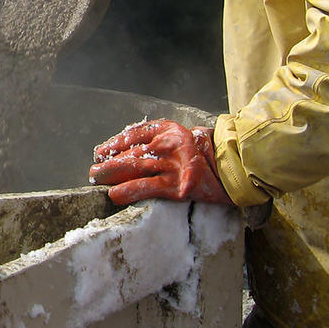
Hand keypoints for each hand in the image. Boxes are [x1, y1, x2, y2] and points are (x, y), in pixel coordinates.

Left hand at [90, 119, 231, 205]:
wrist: (234, 171)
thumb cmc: (206, 158)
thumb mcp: (182, 143)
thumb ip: (161, 144)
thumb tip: (128, 153)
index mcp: (170, 131)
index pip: (135, 134)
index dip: (116, 143)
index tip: (102, 150)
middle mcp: (169, 144)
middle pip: (132, 152)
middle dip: (110, 161)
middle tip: (94, 170)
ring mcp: (173, 165)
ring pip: (136, 167)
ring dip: (112, 174)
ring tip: (96, 179)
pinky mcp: (178, 186)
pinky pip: (149, 188)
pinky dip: (130, 191)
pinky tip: (115, 195)